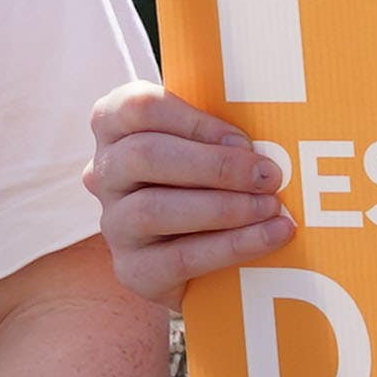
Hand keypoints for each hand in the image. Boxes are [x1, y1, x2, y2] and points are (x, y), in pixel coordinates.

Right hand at [84, 84, 290, 304]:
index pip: (138, 107)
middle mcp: (105, 172)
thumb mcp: (208, 144)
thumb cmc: (206, 180)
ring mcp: (114, 223)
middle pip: (143, 155)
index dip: (194, 121)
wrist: (196, 254)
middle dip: (215, 166)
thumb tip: (268, 142)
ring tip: (270, 207)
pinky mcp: (132, 269)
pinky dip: (232, 246)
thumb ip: (222, 133)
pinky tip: (269, 237)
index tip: (242, 140)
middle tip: (268, 176)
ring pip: (153, 209)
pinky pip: (179, 257)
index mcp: (116, 126)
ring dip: (224, 207)